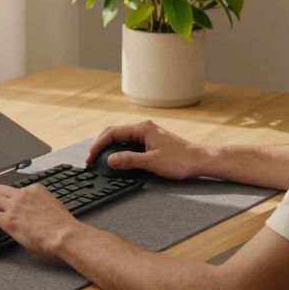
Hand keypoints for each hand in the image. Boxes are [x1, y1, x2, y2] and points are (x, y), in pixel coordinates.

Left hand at [0, 184, 80, 258]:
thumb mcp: (54, 207)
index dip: (6, 199)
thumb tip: (34, 213)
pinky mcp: (9, 221)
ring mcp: (15, 206)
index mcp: (35, 189)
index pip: (14, 189)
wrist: (66, 236)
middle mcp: (23, 194)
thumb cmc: (64, 227)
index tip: (3, 206)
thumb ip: (41, 205)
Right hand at [85, 120, 206, 179]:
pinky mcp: (151, 141)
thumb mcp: (151, 162)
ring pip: (121, 137)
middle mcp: (143, 128)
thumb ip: (129, 160)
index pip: (112, 133)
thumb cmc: (179, 160)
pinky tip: (117, 158)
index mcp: (142, 129)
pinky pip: (129, 142)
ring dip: (109, 146)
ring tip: (100, 159)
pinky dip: (119, 149)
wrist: (198, 161)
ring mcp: (147, 134)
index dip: (98, 145)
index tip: (90, 158)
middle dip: (100, 144)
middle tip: (91, 159)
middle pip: (114, 132)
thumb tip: (109, 159)